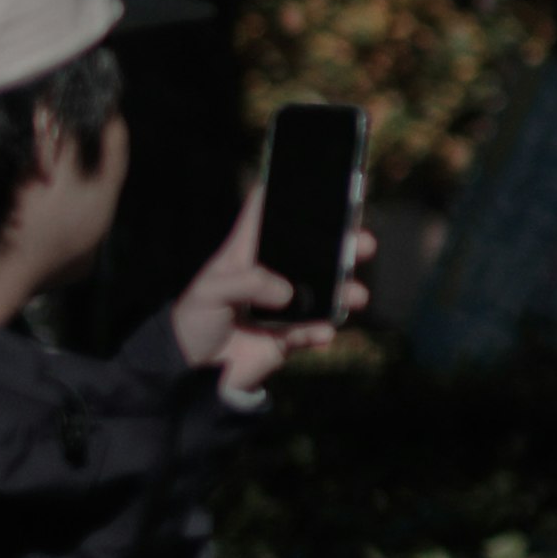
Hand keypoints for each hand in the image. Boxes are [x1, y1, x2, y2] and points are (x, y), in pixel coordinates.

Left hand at [174, 197, 374, 405]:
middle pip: (310, 252)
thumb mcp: (210, 291)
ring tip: (355, 295)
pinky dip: (322, 332)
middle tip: (362, 243)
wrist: (193, 374)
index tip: (319, 183)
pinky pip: (315, 331)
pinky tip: (323, 333)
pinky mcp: (291, 337)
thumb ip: (248, 283)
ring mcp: (285, 307)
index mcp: (246, 254)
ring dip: (344, 291)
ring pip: (324, 292)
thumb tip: (288, 292)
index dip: (286, 195)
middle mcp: (270, 275)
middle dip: (340, 245)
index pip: (265, 216)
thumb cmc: (195, 321)